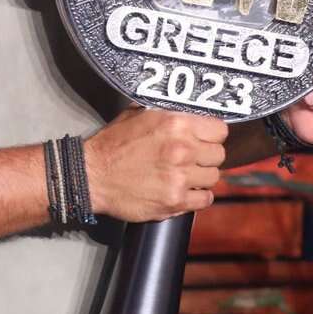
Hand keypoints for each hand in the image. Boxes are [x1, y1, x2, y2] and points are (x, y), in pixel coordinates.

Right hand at [84, 107, 226, 221]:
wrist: (92, 175)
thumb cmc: (112, 145)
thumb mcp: (137, 115)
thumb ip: (166, 113)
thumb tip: (185, 112)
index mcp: (176, 124)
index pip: (220, 130)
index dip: (212, 135)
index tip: (205, 139)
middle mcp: (183, 150)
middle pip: (219, 155)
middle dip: (207, 156)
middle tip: (193, 158)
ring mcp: (180, 178)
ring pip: (213, 177)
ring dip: (201, 177)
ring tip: (185, 175)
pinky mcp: (175, 201)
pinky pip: (205, 199)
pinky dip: (198, 196)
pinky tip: (185, 190)